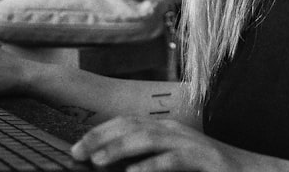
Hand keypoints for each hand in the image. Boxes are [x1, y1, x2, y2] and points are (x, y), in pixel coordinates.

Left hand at [71, 117, 288, 171]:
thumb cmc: (211, 171)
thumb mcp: (175, 162)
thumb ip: (151, 159)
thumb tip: (119, 167)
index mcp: (167, 129)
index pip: (127, 122)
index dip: (100, 131)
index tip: (77, 147)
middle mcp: (175, 130)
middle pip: (131, 125)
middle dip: (101, 138)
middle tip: (76, 153)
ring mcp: (190, 143)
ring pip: (148, 138)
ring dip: (120, 148)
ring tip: (98, 162)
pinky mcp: (203, 159)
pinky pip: (173, 160)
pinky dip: (151, 167)